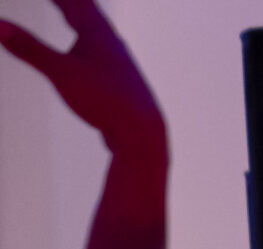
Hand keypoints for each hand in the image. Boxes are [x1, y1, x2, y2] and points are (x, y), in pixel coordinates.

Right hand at [0, 0, 166, 160]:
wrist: (143, 133)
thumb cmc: (105, 99)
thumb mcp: (61, 72)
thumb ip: (30, 49)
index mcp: (98, 33)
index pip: (73, 1)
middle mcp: (112, 43)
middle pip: (86, 13)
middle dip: (66, 1)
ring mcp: (118, 63)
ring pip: (95, 33)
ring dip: (79, 20)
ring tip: (69, 15)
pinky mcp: (120, 81)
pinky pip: (99, 53)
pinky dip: (86, 43)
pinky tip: (88, 56)